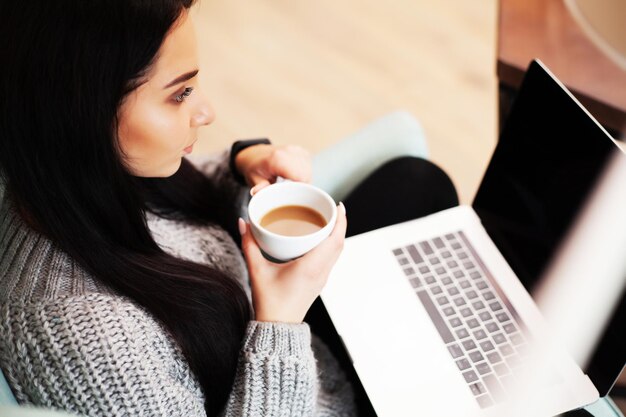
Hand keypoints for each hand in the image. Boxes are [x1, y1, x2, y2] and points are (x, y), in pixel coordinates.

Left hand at [234, 144, 310, 194]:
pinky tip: (292, 176)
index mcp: (277, 159)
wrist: (254, 154)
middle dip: (302, 187)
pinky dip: (304, 174)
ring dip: (303, 181)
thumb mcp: (253, 179)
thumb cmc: (255, 168)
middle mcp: (289, 152)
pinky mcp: (301, 151)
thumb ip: (259, 187)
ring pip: (309, 172)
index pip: (301, 177)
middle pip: (307, 175)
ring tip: (289, 183)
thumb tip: (257, 193)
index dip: (300, 190)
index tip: (291, 197)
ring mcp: (296, 150)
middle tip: (288, 192)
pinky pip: (309, 167)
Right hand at [239, 202, 346, 322]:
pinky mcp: (320, 282)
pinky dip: (331, 245)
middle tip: (331, 207)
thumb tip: (243, 222)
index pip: (334, 240)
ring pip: (337, 251)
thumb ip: (249, 244)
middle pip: (339, 243)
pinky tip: (321, 238)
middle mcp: (321, 271)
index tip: (338, 206)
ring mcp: (323, 278)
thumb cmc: (269, 301)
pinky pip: (331, 259)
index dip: (340, 221)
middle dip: (339, 223)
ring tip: (328, 219)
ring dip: (337, 234)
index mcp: (311, 267)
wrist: (278, 327)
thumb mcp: (257, 270)